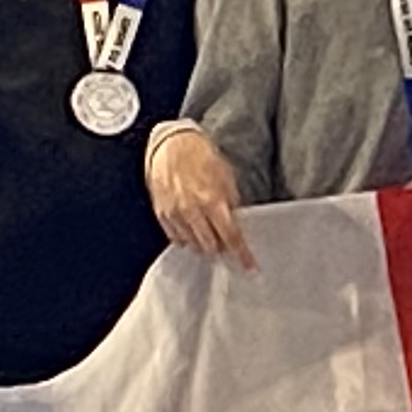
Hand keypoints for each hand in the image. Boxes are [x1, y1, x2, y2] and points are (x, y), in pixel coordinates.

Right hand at [144, 126, 252, 269]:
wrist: (171, 144)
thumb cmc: (200, 155)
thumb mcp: (226, 176)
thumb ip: (232, 201)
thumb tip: (236, 222)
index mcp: (212, 201)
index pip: (231, 237)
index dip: (242, 255)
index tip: (250, 267)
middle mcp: (192, 211)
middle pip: (210, 246)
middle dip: (221, 248)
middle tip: (227, 243)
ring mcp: (175, 214)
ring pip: (192, 245)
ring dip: (204, 244)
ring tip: (209, 233)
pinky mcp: (161, 213)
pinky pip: (175, 238)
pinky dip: (186, 238)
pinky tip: (193, 230)